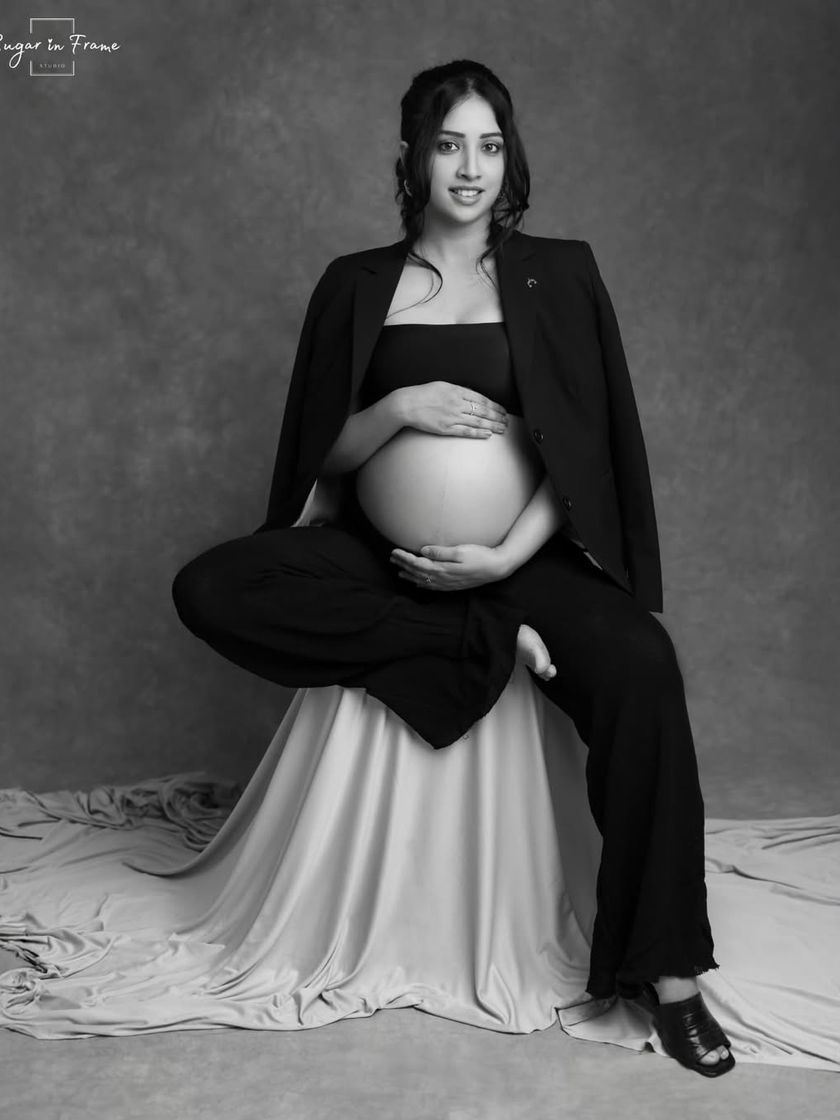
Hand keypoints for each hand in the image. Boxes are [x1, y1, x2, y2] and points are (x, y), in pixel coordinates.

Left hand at [390, 543, 510, 590]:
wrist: (496, 568)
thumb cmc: (480, 556)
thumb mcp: (461, 551)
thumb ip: (441, 552)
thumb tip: (423, 551)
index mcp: (443, 569)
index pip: (418, 564)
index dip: (404, 558)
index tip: (394, 552)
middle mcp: (443, 578)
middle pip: (418, 573)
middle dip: (404, 565)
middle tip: (392, 559)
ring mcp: (448, 583)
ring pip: (424, 581)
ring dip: (410, 576)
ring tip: (399, 572)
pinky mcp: (453, 585)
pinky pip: (433, 587)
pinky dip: (423, 584)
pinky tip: (419, 583)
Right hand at [395, 383, 508, 438]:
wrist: (407, 404)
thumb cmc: (422, 394)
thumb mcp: (442, 386)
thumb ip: (457, 391)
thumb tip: (471, 397)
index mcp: (456, 391)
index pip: (481, 399)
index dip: (494, 405)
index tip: (502, 410)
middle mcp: (457, 403)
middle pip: (482, 411)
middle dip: (497, 416)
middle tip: (506, 421)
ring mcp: (452, 417)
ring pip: (477, 422)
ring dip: (492, 426)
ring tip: (502, 429)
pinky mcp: (446, 428)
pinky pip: (466, 431)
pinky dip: (478, 433)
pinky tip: (488, 434)